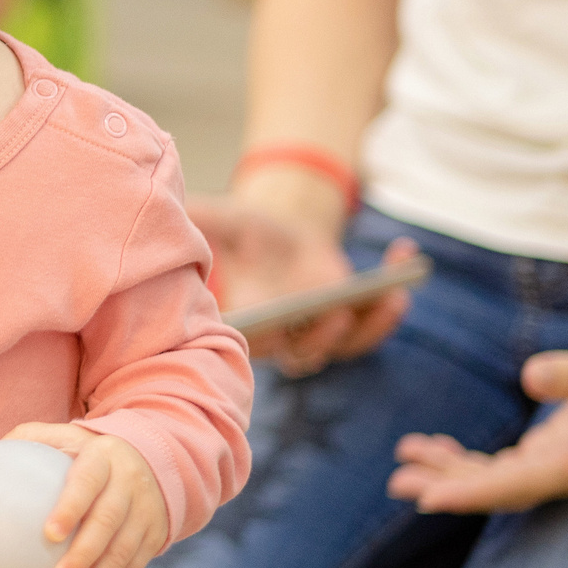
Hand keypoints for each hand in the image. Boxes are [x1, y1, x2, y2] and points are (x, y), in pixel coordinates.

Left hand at [9, 423, 168, 567]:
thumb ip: (25, 442)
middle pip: (108, 523)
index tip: (50, 534)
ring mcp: (145, 513)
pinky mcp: (153, 538)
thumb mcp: (61, 437)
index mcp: (103, 457)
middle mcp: (129, 484)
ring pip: (123, 553)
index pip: (88, 481)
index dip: (72, 506)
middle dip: (85, 554)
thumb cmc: (84, 452)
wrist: (149, 460)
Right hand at [190, 191, 413, 376]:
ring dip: (374, 326)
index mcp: (249, 321)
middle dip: (322, 339)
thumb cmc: (244, 230)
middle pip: (305, 355)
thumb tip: (163, 212)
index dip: (265, 340)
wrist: (281, 230)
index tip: (276, 323)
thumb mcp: (220, 219)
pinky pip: (374, 322)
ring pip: (349, 345)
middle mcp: (284, 336)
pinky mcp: (350, 321)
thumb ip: (197, 222)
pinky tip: (404, 251)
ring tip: (392, 296)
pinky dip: (393, 297)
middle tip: (335, 313)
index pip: (254, 342)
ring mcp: (320, 332)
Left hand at [390, 337, 567, 513]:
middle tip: (396, 481)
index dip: (471, 494)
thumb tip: (530, 376)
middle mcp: (563, 473)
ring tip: (402, 459)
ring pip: (491, 477)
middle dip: (446, 487)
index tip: (428, 501)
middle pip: (496, 489)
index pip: (516, 485)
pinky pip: (499, 464)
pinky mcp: (549, 452)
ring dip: (447, 471)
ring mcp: (555, 465)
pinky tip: (432, 448)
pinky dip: (465, 459)